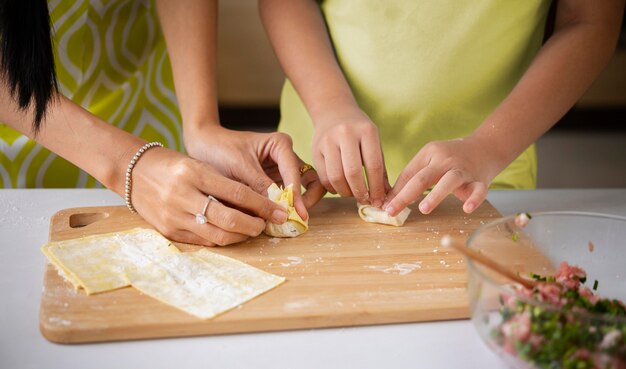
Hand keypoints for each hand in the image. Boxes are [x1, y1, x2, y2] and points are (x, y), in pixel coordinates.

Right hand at [130, 146, 290, 245]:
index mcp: (195, 173)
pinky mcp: (168, 231)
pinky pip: (203, 241)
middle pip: (230, 219)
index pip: (239, 194)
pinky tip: (232, 234)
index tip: (280, 211)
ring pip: (218, 235)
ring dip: (241, 236)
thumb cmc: (172, 164)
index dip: (263, 206)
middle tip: (267, 224)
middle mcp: (183, 195)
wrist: (133, 171)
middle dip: (255, 225)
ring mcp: (174, 216)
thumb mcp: (199, 164)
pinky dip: (222, 239)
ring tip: (252, 230)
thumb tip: (258, 203)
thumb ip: (224, 183)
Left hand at [184, 125, 324, 218]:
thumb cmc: (220, 148)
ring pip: (302, 189)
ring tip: (287, 219)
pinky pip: (285, 196)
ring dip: (298, 204)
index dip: (297, 194)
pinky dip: (284, 207)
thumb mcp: (240, 167)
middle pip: (311, 178)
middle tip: (299, 215)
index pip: (296, 171)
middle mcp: (285, 157)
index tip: (295, 213)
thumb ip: (260, 186)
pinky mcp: (273, 183)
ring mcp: (280, 171)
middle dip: (308, 197)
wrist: (203, 145)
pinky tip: (275, 218)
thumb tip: (277, 209)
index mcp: (280, 145)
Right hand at [312, 108, 388, 206]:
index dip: (377, 187)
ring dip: (345, 192)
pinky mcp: (315, 149)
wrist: (334, 112)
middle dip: (360, 192)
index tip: (379, 201)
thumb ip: (380, 169)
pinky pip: (324, 176)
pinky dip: (333, 188)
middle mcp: (346, 133)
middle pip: (352, 172)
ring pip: (336, 177)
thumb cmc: (359, 131)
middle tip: (364, 200)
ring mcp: (328, 140)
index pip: (374, 165)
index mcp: (366, 131)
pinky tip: (340, 187)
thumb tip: (386, 196)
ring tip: (352, 194)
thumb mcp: (373, 143)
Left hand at [384, 137, 504, 215]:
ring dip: (436, 195)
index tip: (384, 206)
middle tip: (392, 211)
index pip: (409, 174)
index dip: (396, 191)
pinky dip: (474, 199)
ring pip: (449, 181)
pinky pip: (478, 190)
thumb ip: (412, 177)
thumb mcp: (430, 160)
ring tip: (424, 209)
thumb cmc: (451, 158)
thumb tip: (391, 199)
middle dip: (405, 195)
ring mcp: (464, 170)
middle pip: (423, 177)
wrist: (487, 147)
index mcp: (430, 153)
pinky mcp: (480, 180)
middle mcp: (446, 160)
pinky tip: (467, 208)